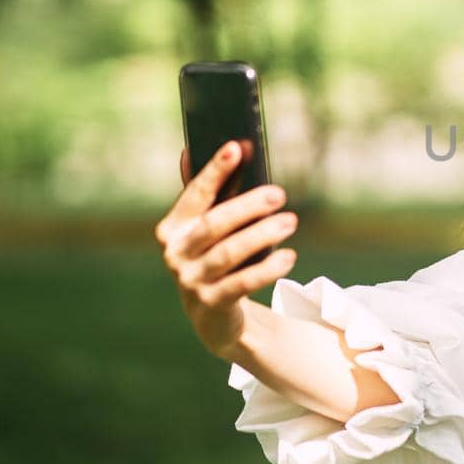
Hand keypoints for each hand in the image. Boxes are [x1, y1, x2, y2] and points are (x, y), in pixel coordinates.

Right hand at [155, 139, 297, 358]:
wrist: (212, 315)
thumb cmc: (212, 257)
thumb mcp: (205, 229)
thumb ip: (202, 195)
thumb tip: (188, 151)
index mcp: (172, 228)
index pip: (195, 194)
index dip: (215, 171)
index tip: (236, 148)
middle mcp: (175, 253)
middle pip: (214, 224)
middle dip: (247, 206)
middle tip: (279, 194)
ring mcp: (190, 281)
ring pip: (229, 253)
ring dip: (262, 235)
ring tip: (290, 221)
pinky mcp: (210, 304)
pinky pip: (242, 283)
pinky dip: (267, 269)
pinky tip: (289, 256)